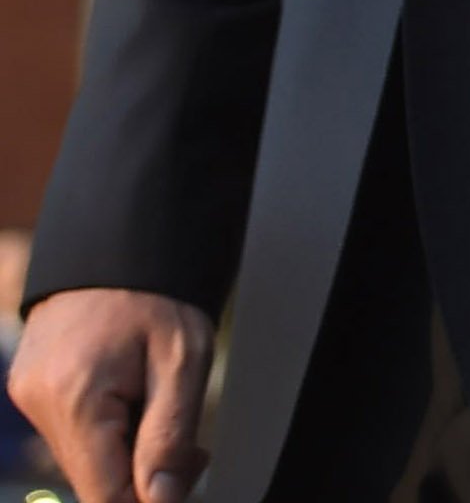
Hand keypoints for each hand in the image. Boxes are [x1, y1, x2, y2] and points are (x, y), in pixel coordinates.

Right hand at [12, 285, 211, 502]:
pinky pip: (73, 433)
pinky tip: (135, 400)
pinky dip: (108, 430)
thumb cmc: (158, 294)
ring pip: (84, 458)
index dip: (146, 501)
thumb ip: (170, 436)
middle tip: (191, 448)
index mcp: (75, 399)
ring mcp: (29, 396)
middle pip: (93, 479)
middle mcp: (39, 403)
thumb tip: (160, 499)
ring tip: (162, 408)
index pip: (103, 493)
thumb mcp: (184, 362)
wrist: (121, 243)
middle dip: (144, 474)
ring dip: (127, 451)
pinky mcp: (31, 389)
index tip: (180, 486)